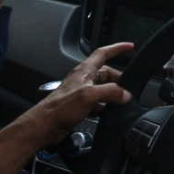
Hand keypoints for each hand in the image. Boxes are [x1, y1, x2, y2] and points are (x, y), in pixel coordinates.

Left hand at [13, 42, 133, 149]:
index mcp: (84, 71)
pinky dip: (105, 107)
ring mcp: (82, 93)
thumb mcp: (88, 96)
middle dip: (119, 79)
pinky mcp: (81, 106)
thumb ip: (110, 92)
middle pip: (106, 73)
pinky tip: (108, 113)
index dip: (117, 48)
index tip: (130, 47)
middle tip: (128, 88)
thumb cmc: (59, 108)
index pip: (103, 53)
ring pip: (103, 89)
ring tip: (120, 102)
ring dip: (113, 95)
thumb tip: (125, 94)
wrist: (44, 126)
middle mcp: (83, 80)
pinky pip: (98, 103)